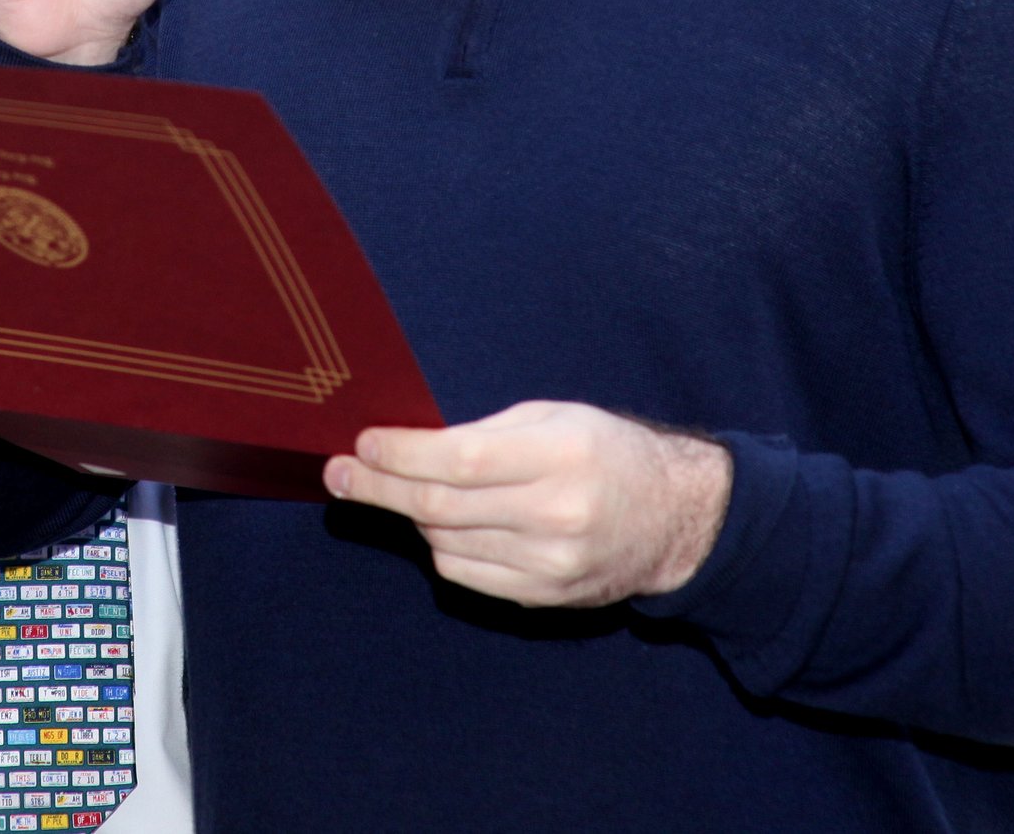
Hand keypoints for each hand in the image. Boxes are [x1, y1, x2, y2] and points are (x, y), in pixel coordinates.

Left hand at [323, 401, 731, 607]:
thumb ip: (483, 432)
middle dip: (378, 488)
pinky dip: (442, 546)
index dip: (400, 455)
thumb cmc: (606, 452)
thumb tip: (405, 442)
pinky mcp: (543, 596)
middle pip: (439, 506)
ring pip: (444, 542)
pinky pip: (465, 574)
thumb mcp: (553, 417)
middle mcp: (555, 515)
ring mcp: (549, 564)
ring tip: (398, 490)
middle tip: (338, 474)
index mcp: (560, 456)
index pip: (458, 460)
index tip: (362, 444)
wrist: (674, 520)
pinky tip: (444, 524)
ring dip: (411, 515)